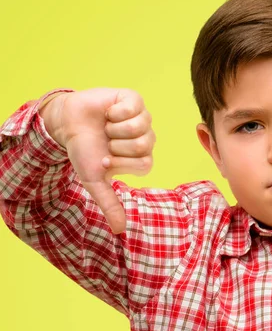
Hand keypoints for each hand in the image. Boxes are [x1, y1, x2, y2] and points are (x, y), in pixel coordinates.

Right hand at [42, 88, 154, 233]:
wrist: (67, 124)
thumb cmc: (84, 151)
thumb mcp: (95, 180)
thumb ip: (110, 204)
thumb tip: (120, 231)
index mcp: (141, 157)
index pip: (145, 164)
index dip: (121, 163)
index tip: (105, 159)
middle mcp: (146, 138)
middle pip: (145, 146)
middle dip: (117, 146)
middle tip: (105, 142)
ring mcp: (141, 118)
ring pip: (141, 127)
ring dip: (115, 129)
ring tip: (106, 127)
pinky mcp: (133, 99)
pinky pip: (135, 107)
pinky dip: (116, 112)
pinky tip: (107, 113)